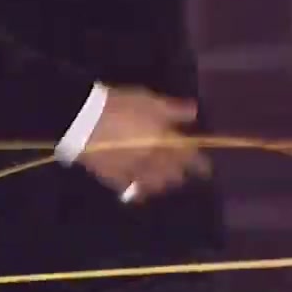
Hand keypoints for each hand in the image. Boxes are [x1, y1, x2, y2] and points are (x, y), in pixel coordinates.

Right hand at [78, 86, 211, 203]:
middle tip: (181, 175)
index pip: (188, 157)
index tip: (206, 169)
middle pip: (171, 174)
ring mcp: (132, 172)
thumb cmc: (120, 106)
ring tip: (162, 183)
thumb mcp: (149, 101)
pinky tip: (135, 189)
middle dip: (179, 175)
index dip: (199, 164)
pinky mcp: (112, 177)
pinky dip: (134, 190)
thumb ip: (173, 110)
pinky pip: (127, 188)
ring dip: (160, 184)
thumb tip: (195, 113)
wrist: (84, 120)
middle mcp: (152, 162)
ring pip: (152, 185)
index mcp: (164, 143)